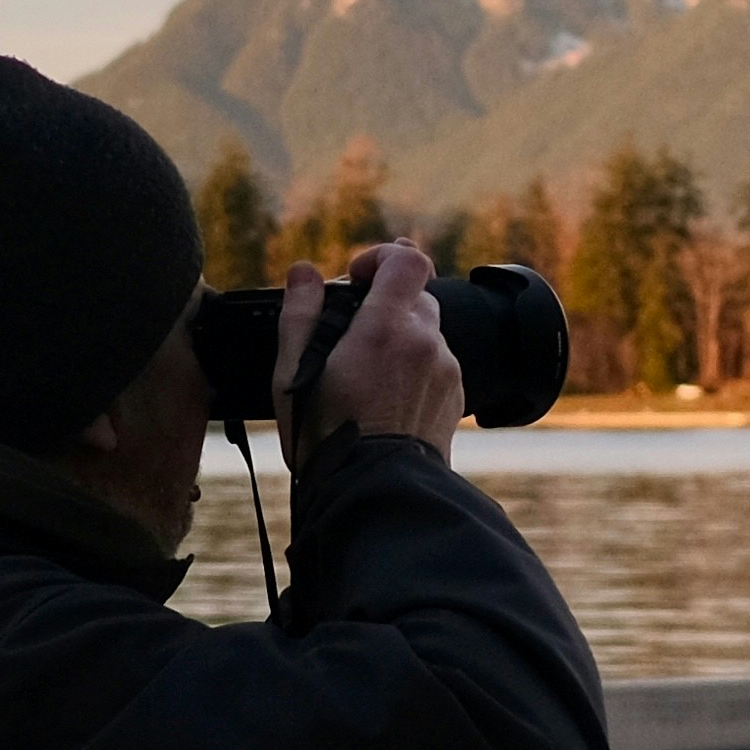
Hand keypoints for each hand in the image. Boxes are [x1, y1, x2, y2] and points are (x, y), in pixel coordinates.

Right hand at [269, 244, 464, 466]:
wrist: (373, 493)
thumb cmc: (326, 436)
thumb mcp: (294, 374)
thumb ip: (300, 314)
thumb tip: (304, 273)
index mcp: (386, 327)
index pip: (407, 259)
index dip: (382, 257)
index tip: (357, 278)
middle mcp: (426, 342)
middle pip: (416, 296)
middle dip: (386, 305)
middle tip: (353, 333)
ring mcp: (446, 370)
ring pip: (427, 332)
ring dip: (401, 339)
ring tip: (367, 377)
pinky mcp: (455, 397)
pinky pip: (437, 364)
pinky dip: (415, 369)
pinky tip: (387, 400)